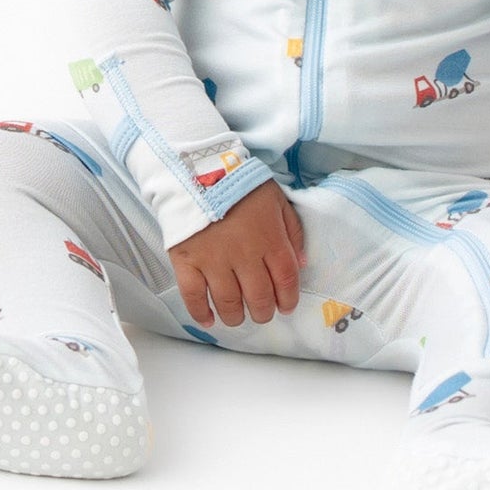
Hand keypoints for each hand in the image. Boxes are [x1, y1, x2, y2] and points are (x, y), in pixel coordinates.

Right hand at [168, 180, 306, 328]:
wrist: (199, 168)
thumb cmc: (241, 184)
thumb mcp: (277, 200)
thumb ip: (292, 232)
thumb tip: (301, 264)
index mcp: (270, 239)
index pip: (286, 280)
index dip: (288, 299)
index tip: (286, 307)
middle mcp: (244, 255)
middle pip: (259, 297)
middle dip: (263, 312)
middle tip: (262, 313)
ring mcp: (214, 260)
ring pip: (228, 302)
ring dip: (236, 316)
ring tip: (238, 317)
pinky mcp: (187, 260)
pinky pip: (193, 296)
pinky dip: (200, 313)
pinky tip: (209, 320)